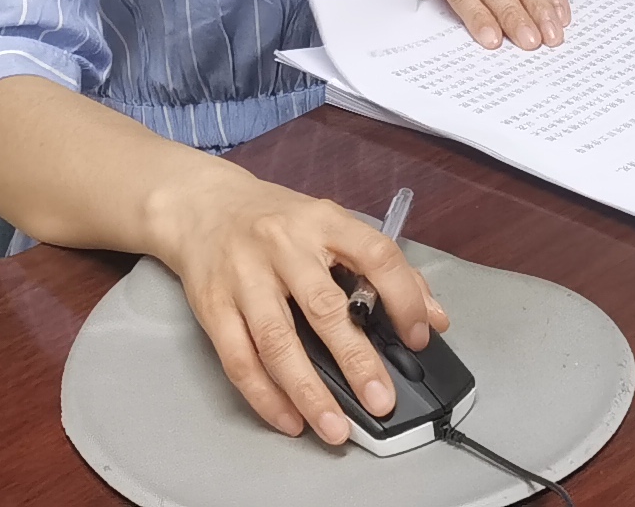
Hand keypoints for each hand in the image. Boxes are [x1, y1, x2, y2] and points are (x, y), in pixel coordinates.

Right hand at [149, 167, 446, 445]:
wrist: (201, 206)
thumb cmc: (276, 220)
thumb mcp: (331, 225)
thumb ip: (383, 268)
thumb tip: (434, 317)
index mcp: (323, 221)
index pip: (376, 256)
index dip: (404, 298)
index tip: (420, 336)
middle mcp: (283, 246)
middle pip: (323, 308)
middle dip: (356, 359)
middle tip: (381, 400)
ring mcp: (243, 277)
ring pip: (277, 342)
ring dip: (308, 391)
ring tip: (335, 428)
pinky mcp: (212, 305)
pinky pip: (238, 359)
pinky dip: (264, 396)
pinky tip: (290, 419)